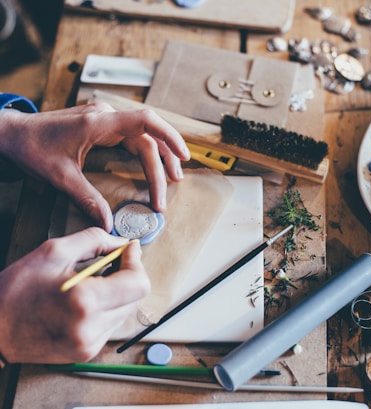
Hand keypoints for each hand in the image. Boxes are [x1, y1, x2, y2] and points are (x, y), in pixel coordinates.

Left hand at [0, 103, 190, 230]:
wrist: (13, 133)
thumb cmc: (32, 148)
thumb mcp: (60, 177)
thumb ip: (87, 199)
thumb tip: (108, 223)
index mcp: (98, 123)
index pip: (145, 121)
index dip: (169, 136)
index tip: (184, 157)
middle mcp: (106, 117)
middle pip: (147, 138)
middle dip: (162, 164)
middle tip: (169, 191)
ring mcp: (105, 120)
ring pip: (142, 137)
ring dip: (159, 157)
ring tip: (171, 179)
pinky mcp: (103, 126)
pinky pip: (132, 137)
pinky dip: (145, 152)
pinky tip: (152, 165)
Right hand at [0, 228, 149, 363]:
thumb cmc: (15, 291)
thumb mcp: (53, 252)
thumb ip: (94, 240)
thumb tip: (122, 243)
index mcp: (85, 302)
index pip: (138, 283)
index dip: (135, 262)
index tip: (128, 250)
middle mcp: (91, 329)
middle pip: (136, 297)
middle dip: (127, 274)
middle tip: (111, 262)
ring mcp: (89, 344)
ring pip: (126, 310)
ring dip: (118, 291)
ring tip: (94, 281)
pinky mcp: (86, 351)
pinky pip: (111, 323)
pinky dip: (107, 307)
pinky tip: (88, 299)